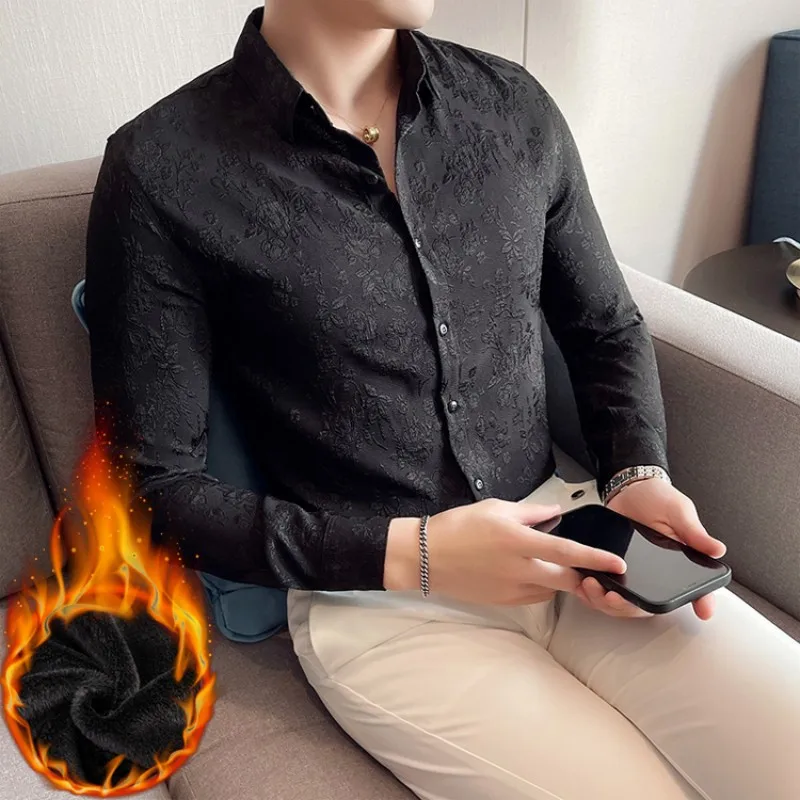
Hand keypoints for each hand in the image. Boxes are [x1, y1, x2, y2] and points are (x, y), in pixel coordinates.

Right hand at [384, 499, 625, 605]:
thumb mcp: (495, 508)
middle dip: (585, 576)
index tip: (618, 564)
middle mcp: (519, 568)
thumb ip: (531, 512)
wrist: (426, 557)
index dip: (596, 559)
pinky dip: (542, 586)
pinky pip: (534, 596)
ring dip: (560, 579)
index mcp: (518, 541)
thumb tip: (556, 512)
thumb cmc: (458, 527)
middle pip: (567, 579)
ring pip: (552, 589)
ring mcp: (512, 589)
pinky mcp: (504, 601)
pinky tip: (532, 572)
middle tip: (594, 569)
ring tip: (554, 563)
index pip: (567, 551)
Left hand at [577, 478, 726, 620]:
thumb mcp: (678, 511)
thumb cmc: (658, 499)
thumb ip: (694, 532)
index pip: (693, 589)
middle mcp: (655, 575)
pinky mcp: (610, 567)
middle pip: (648, 605)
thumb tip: (717, 549)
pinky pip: (603, 587)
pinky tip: (582, 584)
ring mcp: (632, 573)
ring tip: (594, 589)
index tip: (702, 611)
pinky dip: (591, 591)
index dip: (699, 601)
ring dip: (606, 602)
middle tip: (616, 599)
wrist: (629, 489)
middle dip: (630, 607)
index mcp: (679, 564)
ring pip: (622, 602)